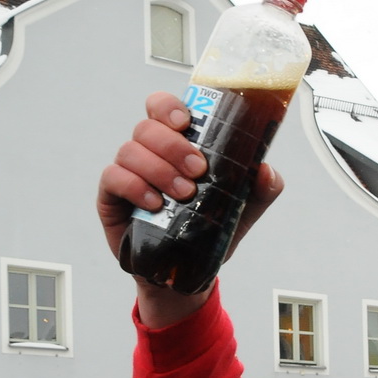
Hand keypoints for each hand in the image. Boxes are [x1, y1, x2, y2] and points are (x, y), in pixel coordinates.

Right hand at [96, 92, 284, 327]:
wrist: (187, 271)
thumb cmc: (209, 229)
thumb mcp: (242, 209)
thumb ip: (260, 188)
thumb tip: (265, 170)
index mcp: (176, 144)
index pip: (162, 108)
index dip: (168, 107)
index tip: (186, 122)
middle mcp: (149, 153)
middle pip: (147, 127)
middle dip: (174, 145)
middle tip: (198, 170)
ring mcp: (128, 172)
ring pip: (130, 150)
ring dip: (159, 168)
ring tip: (184, 194)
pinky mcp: (111, 196)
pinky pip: (113, 177)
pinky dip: (135, 186)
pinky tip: (156, 204)